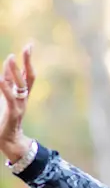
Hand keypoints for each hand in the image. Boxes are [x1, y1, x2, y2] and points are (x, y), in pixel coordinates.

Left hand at [0, 44, 35, 160]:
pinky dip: (5, 88)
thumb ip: (5, 87)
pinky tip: (0, 79)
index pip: (26, 74)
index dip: (27, 60)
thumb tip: (4, 73)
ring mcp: (19, 106)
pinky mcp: (13, 113)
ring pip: (20, 85)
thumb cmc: (4, 121)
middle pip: (28, 77)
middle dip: (28, 62)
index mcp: (20, 95)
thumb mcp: (4, 100)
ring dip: (15, 71)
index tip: (29, 46)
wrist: (8, 141)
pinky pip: (10, 98)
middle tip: (28, 47)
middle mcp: (23, 98)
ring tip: (10, 58)